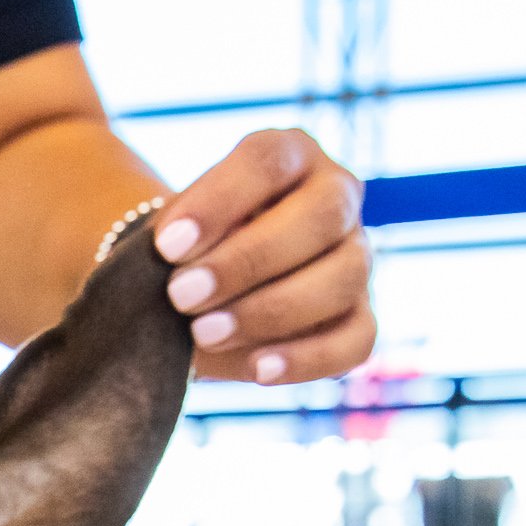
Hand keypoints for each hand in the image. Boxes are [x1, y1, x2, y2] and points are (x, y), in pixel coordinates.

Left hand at [154, 129, 373, 384]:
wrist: (195, 291)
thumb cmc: (181, 252)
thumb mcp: (170, 236)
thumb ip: (173, 247)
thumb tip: (174, 285)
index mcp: (290, 156)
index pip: (268, 161)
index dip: (219, 202)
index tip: (166, 246)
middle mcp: (335, 196)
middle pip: (321, 216)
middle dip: (247, 261)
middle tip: (181, 295)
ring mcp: (355, 256)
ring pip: (343, 277)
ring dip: (271, 310)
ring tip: (204, 333)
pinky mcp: (358, 315)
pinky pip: (357, 339)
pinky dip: (310, 357)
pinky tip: (259, 370)